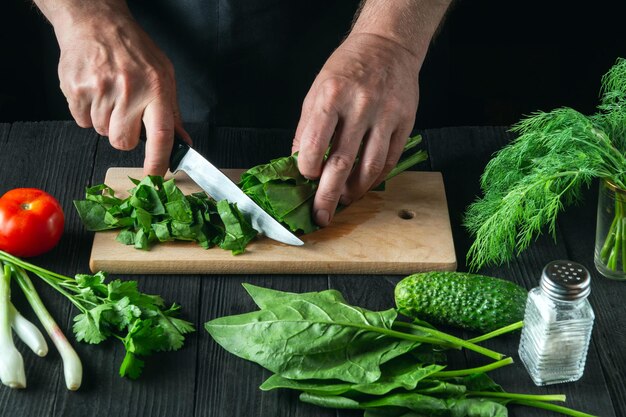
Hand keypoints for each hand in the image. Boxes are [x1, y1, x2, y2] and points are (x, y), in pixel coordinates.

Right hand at [54, 3, 188, 175]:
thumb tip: (183, 142)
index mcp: (156, 89)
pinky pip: (81, 121)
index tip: (156, 177)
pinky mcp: (77, 89)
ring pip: (101, 132)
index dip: (158, 162)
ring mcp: (101, 90)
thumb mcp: (163, 75)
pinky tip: (94, 90)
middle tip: (124, 114)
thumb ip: (172, 112)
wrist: (96, 22)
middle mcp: (130, 90)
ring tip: (109, 93)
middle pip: (122, 141)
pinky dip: (87, 112)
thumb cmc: (133, 50)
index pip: (161, 136)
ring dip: (104, 120)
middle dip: (122, 135)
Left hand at [292, 33, 419, 225]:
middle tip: (320, 216)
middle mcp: (359, 106)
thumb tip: (298, 165)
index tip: (305, 178)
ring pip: (369, 168)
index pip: (314, 145)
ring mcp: (385, 115)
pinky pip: (389, 161)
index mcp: (331, 96)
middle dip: (327, 196)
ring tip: (343, 202)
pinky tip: (363, 186)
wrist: (387, 46)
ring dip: (354, 192)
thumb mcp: (316, 91)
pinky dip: (374, 179)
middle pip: (341, 163)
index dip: (307, 170)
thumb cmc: (346, 69)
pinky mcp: (405, 122)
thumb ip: (307, 129)